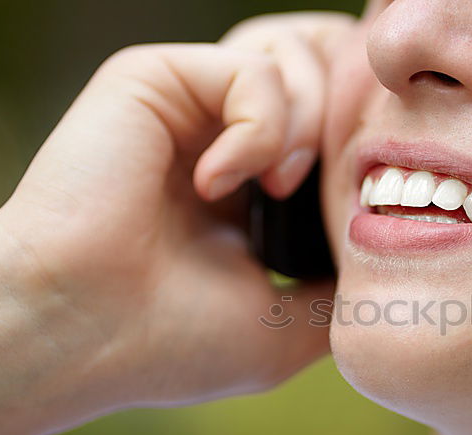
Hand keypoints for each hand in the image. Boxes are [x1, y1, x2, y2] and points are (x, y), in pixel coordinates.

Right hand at [0, 12, 356, 411]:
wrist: (80, 333)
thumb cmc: (171, 342)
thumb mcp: (285, 328)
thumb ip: (340, 287)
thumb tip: (391, 262)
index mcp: (257, 186)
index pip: (340, 122)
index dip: (370, 147)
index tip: (371, 200)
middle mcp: (228, 135)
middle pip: (330, 68)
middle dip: (350, 117)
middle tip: (329, 184)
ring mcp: (194, 106)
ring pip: (300, 56)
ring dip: (309, 126)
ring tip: (275, 190)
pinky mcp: (158, 79)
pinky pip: (251, 69)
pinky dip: (258, 128)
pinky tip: (217, 182)